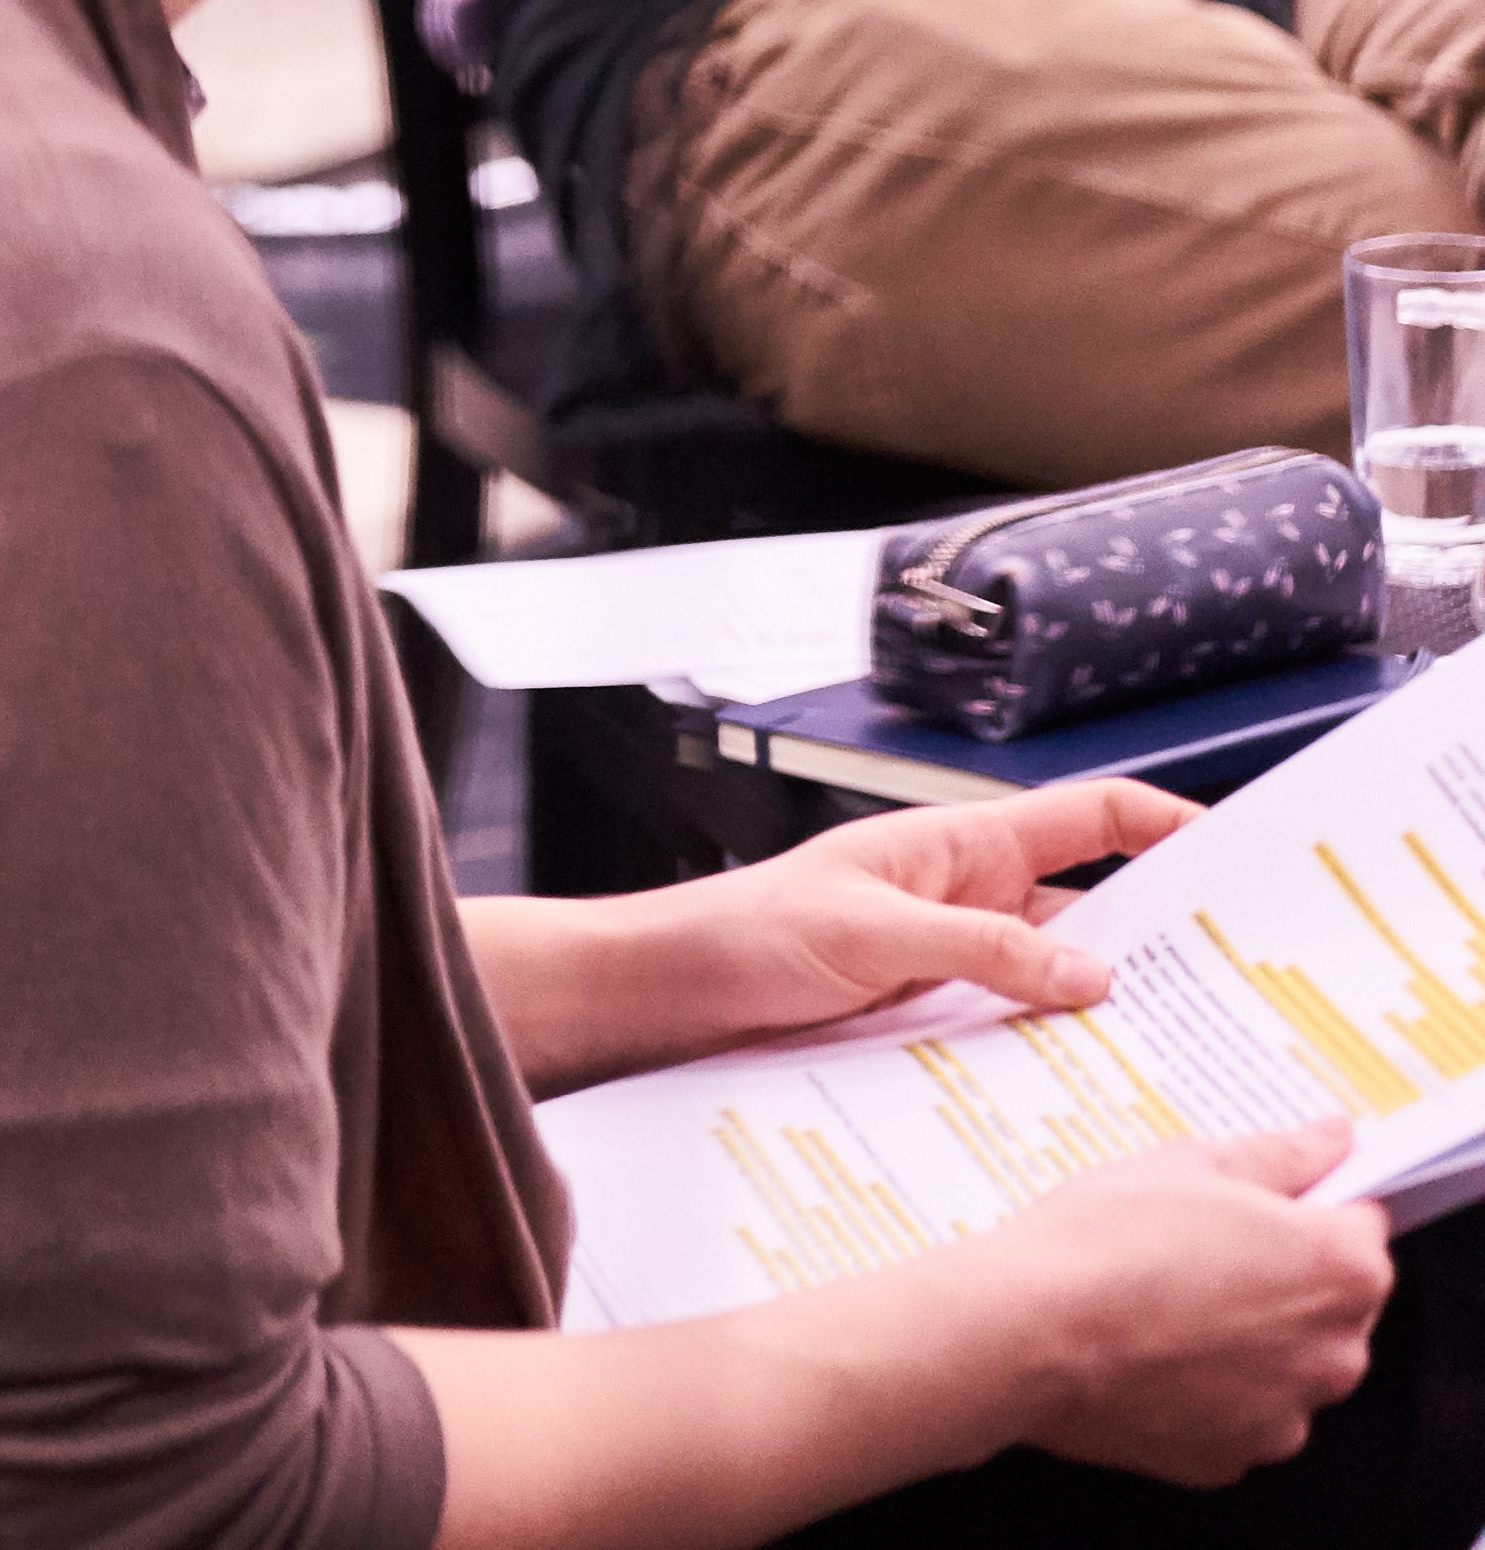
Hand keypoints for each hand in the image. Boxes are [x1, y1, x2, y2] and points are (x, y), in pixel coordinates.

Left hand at [649, 781, 1190, 1054]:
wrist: (669, 992)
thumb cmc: (744, 934)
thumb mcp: (871, 931)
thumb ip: (981, 948)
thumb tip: (1096, 973)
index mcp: (961, 848)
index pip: (1090, 819)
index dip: (1168, 825)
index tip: (1244, 858)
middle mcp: (971, 901)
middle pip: (1096, 910)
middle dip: (1165, 941)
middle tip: (1245, 991)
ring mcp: (957, 962)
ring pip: (1062, 980)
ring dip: (1113, 1012)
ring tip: (1192, 1057)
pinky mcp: (934, 1018)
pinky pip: (1018, 1030)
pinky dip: (1056, 1054)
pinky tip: (1095, 1095)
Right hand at [972, 1123, 1389, 1483]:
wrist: (1024, 1331)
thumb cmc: (1104, 1239)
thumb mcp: (1191, 1165)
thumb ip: (1282, 1155)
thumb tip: (1332, 1139)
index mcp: (1342, 1269)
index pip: (1359, 1226)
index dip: (1301, 1208)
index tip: (1251, 1207)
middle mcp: (1336, 1352)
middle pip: (1328, 1303)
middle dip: (1278, 1277)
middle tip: (1193, 1249)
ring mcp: (1287, 1413)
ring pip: (1284, 1363)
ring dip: (1246, 1339)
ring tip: (1160, 1304)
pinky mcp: (1234, 1455)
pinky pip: (1237, 1413)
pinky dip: (1206, 1389)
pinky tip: (1147, 1352)